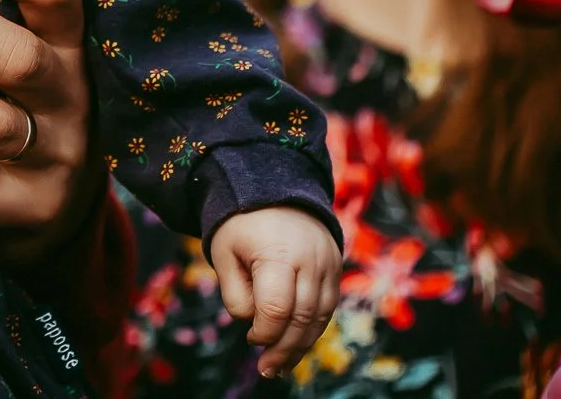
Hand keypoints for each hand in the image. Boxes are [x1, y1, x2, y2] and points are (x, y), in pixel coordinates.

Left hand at [211, 206, 341, 378]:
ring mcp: (329, 264)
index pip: (277, 307)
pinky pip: (327, 307)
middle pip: (302, 317)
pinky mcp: (336, 268)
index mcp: (279, 253)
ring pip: (320, 317)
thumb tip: (253, 325)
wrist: (276, 189)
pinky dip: (312, 328)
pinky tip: (296, 344)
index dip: (264, 331)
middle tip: (268, 370)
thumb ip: (235, 292)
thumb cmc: (242, 225)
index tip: (250, 338)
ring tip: (281, 366)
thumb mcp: (224, 253)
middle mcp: (311, 260)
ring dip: (301, 345)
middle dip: (285, 349)